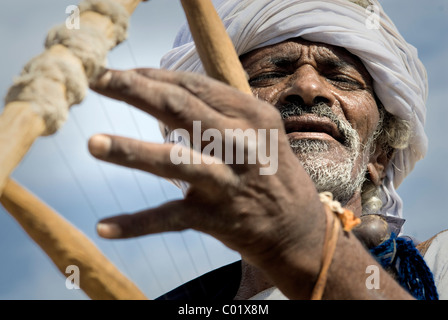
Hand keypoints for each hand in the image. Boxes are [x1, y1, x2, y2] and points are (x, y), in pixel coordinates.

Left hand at [88, 68, 326, 284]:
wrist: (298, 229)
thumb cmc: (270, 171)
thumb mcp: (256, 131)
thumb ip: (216, 110)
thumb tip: (162, 91)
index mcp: (252, 115)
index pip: (194, 86)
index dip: (152, 76)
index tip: (119, 72)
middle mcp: (243, 144)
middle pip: (180, 109)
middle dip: (134, 90)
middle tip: (95, 78)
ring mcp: (229, 182)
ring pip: (175, 161)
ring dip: (132, 151)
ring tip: (93, 143)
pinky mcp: (217, 218)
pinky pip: (171, 218)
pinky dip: (138, 224)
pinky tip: (104, 227)